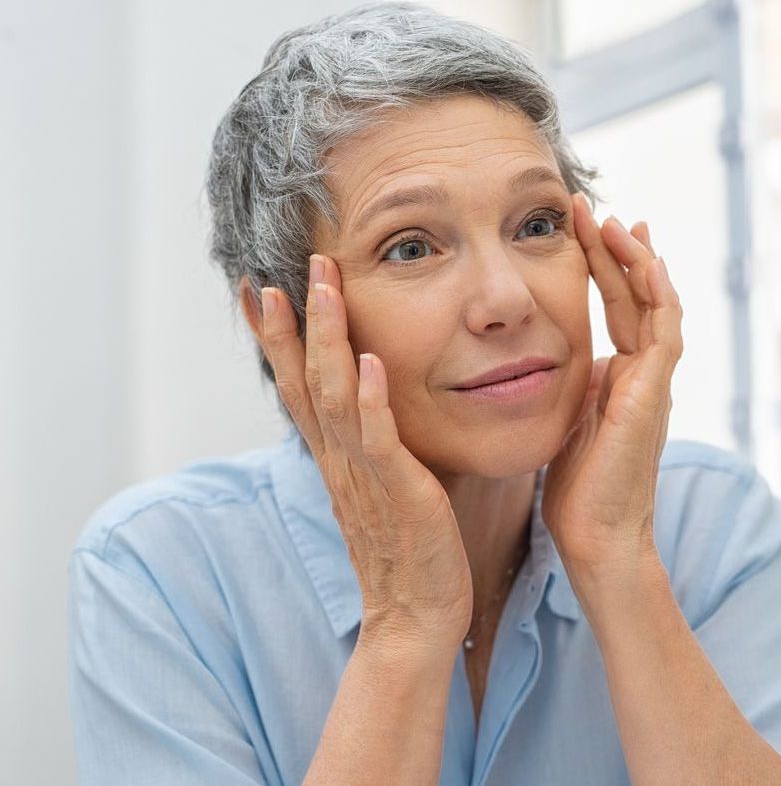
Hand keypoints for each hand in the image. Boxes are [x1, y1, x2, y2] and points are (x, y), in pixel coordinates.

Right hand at [258, 254, 472, 655]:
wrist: (415, 615)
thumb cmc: (404, 548)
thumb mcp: (377, 486)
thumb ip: (369, 444)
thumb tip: (371, 402)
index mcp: (334, 457)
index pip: (295, 387)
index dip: (276, 339)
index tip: (259, 291)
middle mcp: (338, 459)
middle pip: (303, 381)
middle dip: (292, 324)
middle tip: (280, 271)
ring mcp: (363, 475)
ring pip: (333, 397)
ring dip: (327, 341)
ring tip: (323, 289)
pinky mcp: (398, 492)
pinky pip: (378, 440)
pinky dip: (369, 400)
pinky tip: (367, 362)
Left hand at [541, 194, 682, 578]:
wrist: (594, 535)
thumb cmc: (576, 487)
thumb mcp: (567, 420)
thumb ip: (572, 387)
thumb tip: (558, 360)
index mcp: (617, 377)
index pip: (615, 308)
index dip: (601, 267)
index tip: (582, 230)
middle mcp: (640, 374)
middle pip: (634, 297)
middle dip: (614, 251)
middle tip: (593, 209)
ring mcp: (651, 384)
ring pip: (655, 307)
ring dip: (637, 262)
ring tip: (617, 222)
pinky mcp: (653, 397)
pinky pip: (663, 336)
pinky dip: (658, 297)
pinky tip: (646, 263)